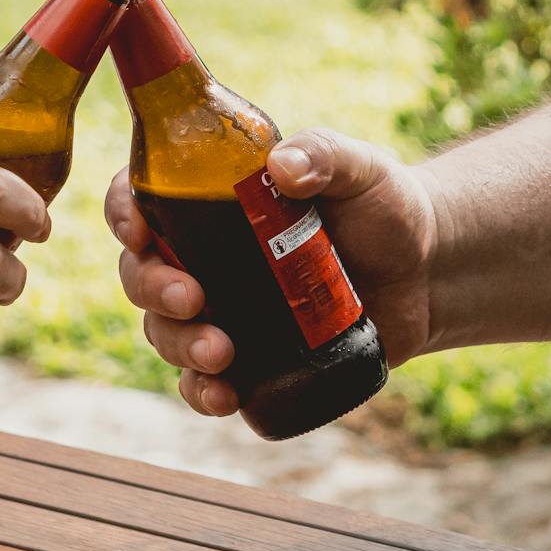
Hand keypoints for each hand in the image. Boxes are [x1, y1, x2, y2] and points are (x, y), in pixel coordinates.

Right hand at [107, 132, 435, 418]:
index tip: (137, 229)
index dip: (123, 211)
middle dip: (152, 288)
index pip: (143, 198)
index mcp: (213, 201)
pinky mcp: (251, 359)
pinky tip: (223, 396)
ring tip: (220, 352)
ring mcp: (224, 311)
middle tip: (190, 296)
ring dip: (179, 345)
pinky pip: (205, 383)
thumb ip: (324, 154)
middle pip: (142, 273)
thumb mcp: (360, 168)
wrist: (427, 273)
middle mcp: (205, 257)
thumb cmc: (384, 207)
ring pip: (167, 332)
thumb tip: (283, 167)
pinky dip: (202, 393)